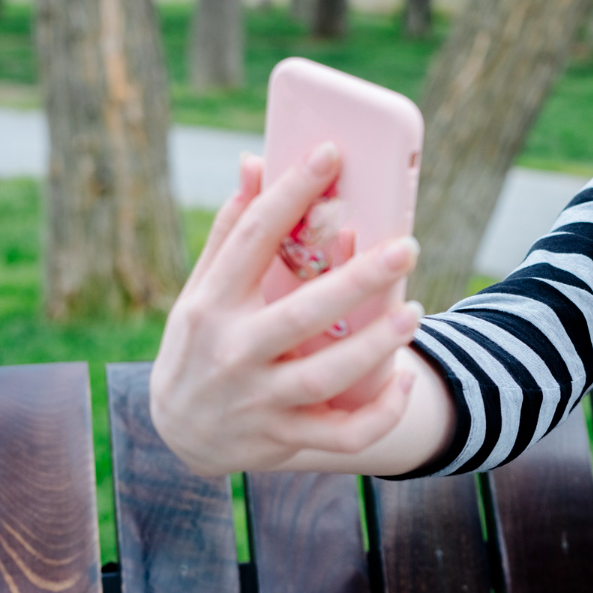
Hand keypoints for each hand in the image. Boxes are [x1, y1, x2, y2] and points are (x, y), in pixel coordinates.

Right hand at [151, 142, 423, 476]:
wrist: (178, 433)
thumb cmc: (204, 340)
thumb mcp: (204, 289)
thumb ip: (233, 231)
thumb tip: (254, 161)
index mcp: (213, 302)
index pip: (253, 238)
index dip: (291, 192)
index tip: (330, 152)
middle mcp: (233, 351)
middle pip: (300, 313)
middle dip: (357, 281)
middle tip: (407, 247)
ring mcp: (257, 400)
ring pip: (324, 377)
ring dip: (373, 347)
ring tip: (414, 313)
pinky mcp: (282, 439)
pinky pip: (341, 436)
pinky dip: (379, 415)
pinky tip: (405, 381)